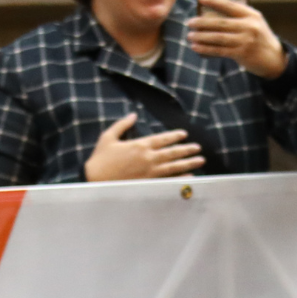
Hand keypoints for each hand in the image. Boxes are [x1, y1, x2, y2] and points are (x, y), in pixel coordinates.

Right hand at [82, 113, 202, 181]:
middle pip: (172, 152)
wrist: (95, 180)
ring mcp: (150, 172)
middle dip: (187, 149)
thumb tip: (133, 114)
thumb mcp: (108, 137)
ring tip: (200, 160)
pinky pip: (169, 180)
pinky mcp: (149, 183)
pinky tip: (190, 176)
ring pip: (174, 166)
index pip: (162, 139)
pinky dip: (181, 178)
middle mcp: (148, 158)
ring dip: (189, 163)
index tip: (184, 134)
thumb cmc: (100, 159)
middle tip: (198, 148)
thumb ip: (122, 125)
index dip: (174, 136)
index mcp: (139, 145)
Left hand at [185, 0, 286, 77]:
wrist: (275, 59)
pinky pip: (220, 50)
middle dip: (202, 23)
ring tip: (190, 36)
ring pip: (218, 37)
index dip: (214, 1)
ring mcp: (245, 41)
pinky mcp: (242, 54)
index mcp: (251, 15)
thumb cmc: (260, 39)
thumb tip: (212, 14)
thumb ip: (239, 17)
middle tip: (189, 22)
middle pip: (220, 23)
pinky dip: (206, 49)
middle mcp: (249, 26)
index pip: (230, 5)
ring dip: (201, 37)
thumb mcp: (255, 23)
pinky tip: (197, 47)